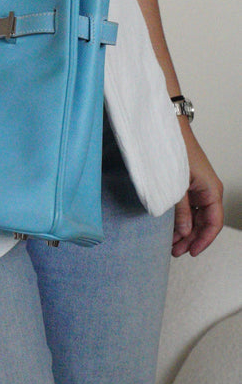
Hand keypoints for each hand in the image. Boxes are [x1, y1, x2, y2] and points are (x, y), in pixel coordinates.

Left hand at [172, 128, 223, 257]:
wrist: (168, 131)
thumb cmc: (176, 152)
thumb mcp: (176, 187)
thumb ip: (181, 211)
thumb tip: (185, 233)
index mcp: (212, 191)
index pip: (214, 223)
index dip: (203, 240)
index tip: (191, 252)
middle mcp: (209, 191)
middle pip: (205, 224)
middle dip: (191, 239)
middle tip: (174, 252)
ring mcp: (199, 189)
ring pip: (197, 218)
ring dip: (185, 232)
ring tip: (171, 244)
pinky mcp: (189, 187)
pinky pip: (190, 209)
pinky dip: (181, 220)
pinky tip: (170, 230)